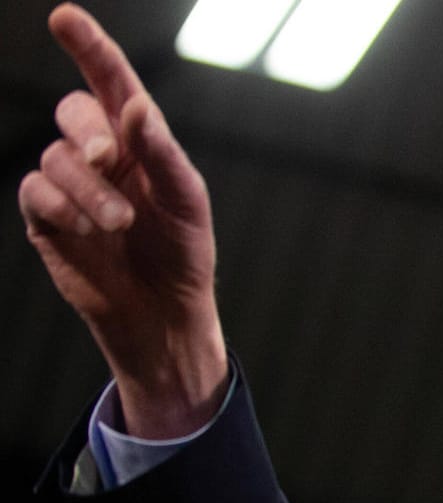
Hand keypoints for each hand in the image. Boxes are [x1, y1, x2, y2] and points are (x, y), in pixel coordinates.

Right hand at [17, 3, 227, 438]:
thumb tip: (131, 108)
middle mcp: (99, 155)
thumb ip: (161, 153)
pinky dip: (62, 207)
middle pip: (72, 113)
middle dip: (87, 131)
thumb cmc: (183, 253)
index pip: (109, 81)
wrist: (162, 313)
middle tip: (108, 157)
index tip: (64, 17)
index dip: (88, 46)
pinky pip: (36, 192)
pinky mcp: (46, 218)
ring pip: (55, 157)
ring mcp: (70, 185)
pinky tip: (88, 231)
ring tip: (119, 222)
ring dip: (87, 188)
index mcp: (137, 141)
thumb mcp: (186, 202)